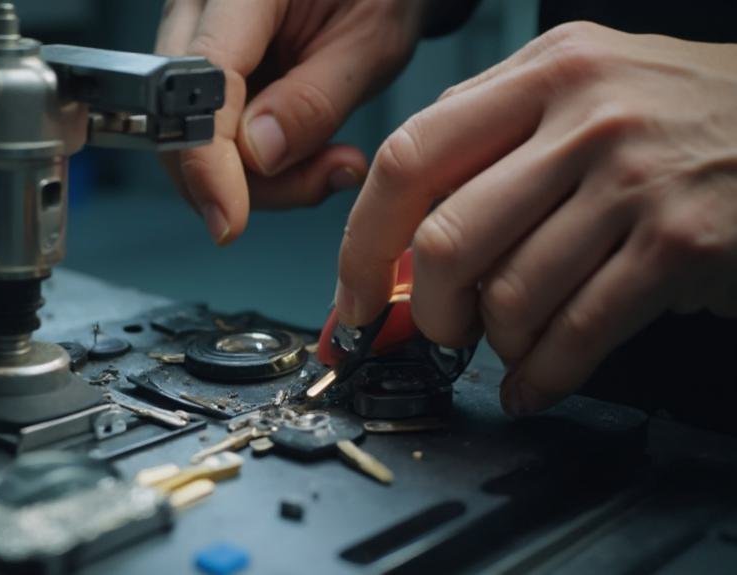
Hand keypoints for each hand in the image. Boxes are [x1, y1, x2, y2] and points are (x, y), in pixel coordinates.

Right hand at [155, 0, 424, 242]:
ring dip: (256, 179)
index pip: (200, 83)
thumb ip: (314, 102)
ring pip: (190, 140)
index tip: (229, 219)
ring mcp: (194, 40)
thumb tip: (256, 156)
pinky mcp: (204, 70)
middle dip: (241, 180)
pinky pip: (211, 136)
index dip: (207, 160)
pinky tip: (308, 153)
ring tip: (330, 163)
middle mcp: (198, 7)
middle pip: (179, 122)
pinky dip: (256, 165)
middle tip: (322, 179)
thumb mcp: (371, 45)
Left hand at [335, 22, 736, 414]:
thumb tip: (399, 232)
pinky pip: (575, 333)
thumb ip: (489, 140)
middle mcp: (583, 117)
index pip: (409, 158)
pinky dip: (542, 375)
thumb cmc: (677, 119)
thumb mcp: (580, 91)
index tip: (352, 295)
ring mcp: (634, 180)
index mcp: (541, 75)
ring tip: (512, 344)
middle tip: (441, 331)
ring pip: (509, 295)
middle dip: (430, 310)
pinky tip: (536, 383)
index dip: (364, 241)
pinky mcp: (679, 245)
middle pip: (447, 239)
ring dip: (497, 343)